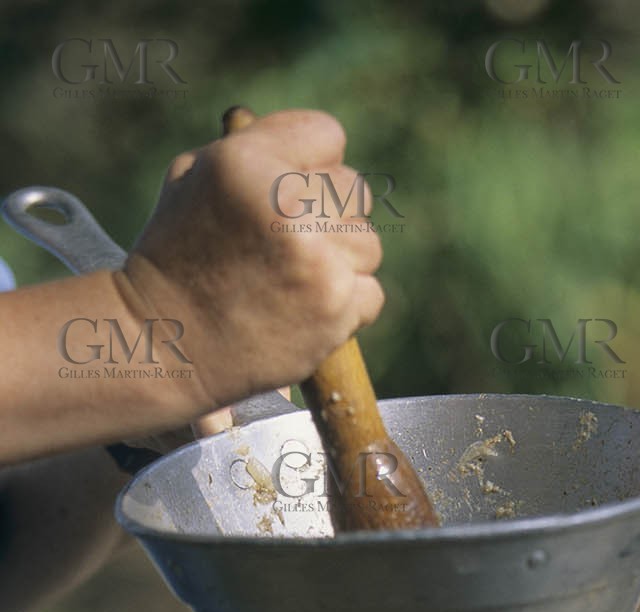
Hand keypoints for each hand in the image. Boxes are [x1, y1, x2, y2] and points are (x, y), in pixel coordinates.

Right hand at [115, 110, 384, 415]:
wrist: (162, 341)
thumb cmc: (176, 257)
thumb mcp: (193, 178)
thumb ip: (255, 150)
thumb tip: (317, 150)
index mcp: (249, 161)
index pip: (326, 135)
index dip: (312, 164)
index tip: (294, 191)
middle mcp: (288, 206)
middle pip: (355, 191)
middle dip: (331, 214)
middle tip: (293, 243)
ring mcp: (316, 261)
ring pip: (368, 245)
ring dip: (340, 262)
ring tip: (295, 280)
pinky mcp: (334, 309)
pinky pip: (371, 294)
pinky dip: (347, 306)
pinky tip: (306, 310)